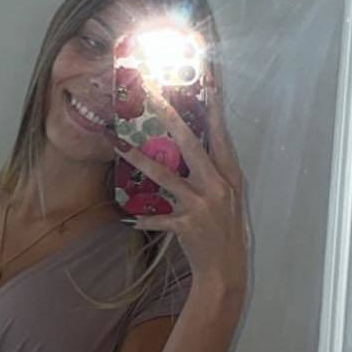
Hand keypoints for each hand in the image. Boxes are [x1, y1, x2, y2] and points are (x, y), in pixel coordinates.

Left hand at [112, 64, 249, 301]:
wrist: (226, 271)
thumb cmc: (227, 233)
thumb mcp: (229, 199)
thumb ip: (214, 174)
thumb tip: (194, 148)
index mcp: (231, 176)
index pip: (220, 134)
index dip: (214, 107)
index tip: (207, 81)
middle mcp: (218, 186)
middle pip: (191, 144)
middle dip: (171, 118)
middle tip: (154, 96)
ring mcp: (202, 205)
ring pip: (166, 176)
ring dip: (141, 160)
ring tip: (120, 145)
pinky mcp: (187, 225)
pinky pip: (159, 218)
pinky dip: (146, 218)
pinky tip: (130, 217)